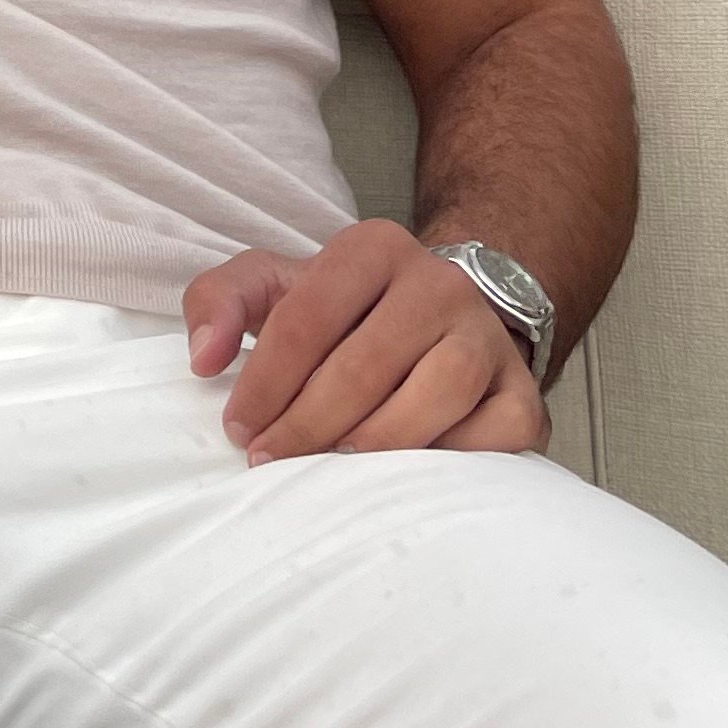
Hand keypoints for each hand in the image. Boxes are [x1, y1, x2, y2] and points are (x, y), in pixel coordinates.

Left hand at [182, 218, 548, 462]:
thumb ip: (221, 300)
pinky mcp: (523, 395)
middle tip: (270, 464)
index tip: (238, 430)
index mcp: (374, 247)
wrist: (443, 321)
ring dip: (373, 446)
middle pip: (364, 364)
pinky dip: (449, 464)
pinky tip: (406, 480)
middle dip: (306, 425)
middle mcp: (440, 283)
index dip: (265, 381)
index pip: (308, 316)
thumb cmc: (345, 314)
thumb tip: (204, 358)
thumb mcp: (277, 286)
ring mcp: (489, 338)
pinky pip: (492, 439)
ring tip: (330, 475)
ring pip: (434, 398)